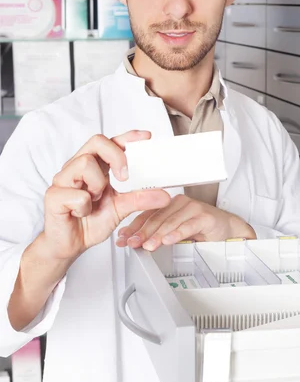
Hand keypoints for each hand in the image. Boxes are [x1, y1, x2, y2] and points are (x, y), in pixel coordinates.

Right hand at [43, 131, 170, 259]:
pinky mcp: (54, 196)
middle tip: (124, 176)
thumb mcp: (121, 209)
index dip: (128, 136)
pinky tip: (81, 213)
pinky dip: (84, 206)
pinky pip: (76, 194)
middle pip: (97, 142)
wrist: (70, 245)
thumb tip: (164, 196)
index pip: (110, 142)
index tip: (147, 137)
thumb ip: (140, 199)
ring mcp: (63, 179)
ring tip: (95, 200)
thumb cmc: (91, 222)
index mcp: (96, 167)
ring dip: (97, 185)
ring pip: (84, 163)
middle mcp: (78, 167)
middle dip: (115, 155)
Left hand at [116, 194, 255, 250]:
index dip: (133, 227)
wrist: (227, 229)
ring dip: (157, 236)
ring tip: (147, 246)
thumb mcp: (175, 231)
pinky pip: (188, 226)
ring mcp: (192, 208)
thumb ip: (157, 232)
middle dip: (141, 233)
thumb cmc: (201, 229)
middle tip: (131, 243)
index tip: (122, 238)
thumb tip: (134, 239)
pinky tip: (168, 241)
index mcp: (169, 204)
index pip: (147, 214)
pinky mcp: (205, 216)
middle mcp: (179, 203)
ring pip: (170, 222)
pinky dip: (177, 234)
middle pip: (156, 218)